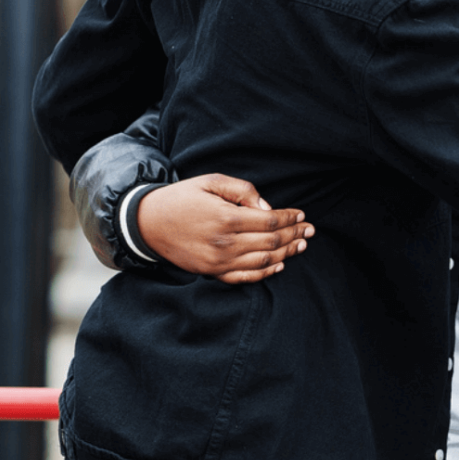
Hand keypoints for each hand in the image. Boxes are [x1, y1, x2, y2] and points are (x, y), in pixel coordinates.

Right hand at [136, 175, 312, 282]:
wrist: (148, 223)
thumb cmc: (182, 198)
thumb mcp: (210, 182)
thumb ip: (242, 191)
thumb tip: (267, 207)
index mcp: (226, 218)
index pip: (270, 221)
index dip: (289, 218)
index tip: (301, 215)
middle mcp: (225, 243)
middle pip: (271, 242)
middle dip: (294, 235)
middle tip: (309, 230)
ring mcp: (219, 262)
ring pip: (263, 260)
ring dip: (286, 253)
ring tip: (301, 245)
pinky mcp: (212, 273)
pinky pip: (245, 277)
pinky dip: (266, 272)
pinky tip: (279, 264)